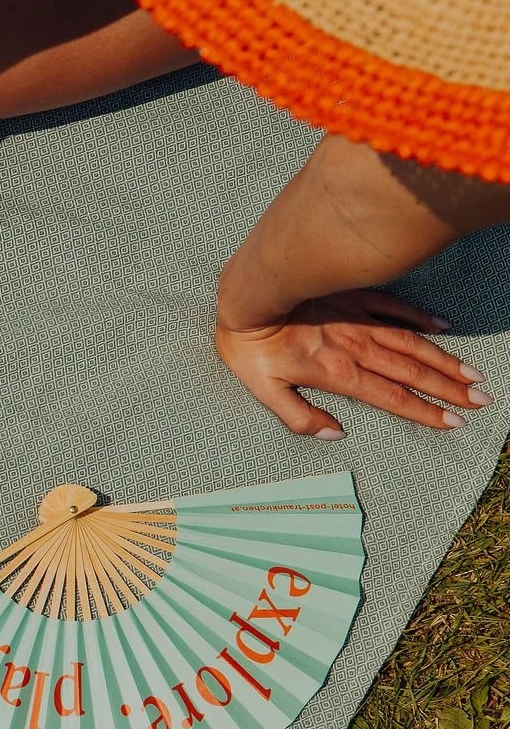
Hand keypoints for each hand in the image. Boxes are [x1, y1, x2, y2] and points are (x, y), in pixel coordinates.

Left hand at [214, 289, 489, 436]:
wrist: (246, 294)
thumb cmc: (249, 346)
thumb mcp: (263, 390)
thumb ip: (299, 417)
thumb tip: (335, 434)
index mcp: (338, 373)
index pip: (391, 398)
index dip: (425, 412)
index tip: (455, 422)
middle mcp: (357, 349)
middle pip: (411, 373)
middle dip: (449, 389)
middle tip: (482, 402)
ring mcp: (358, 321)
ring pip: (410, 344)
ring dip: (442, 360)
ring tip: (473, 375)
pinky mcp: (353, 298)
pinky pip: (393, 307)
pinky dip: (418, 316)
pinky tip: (442, 325)